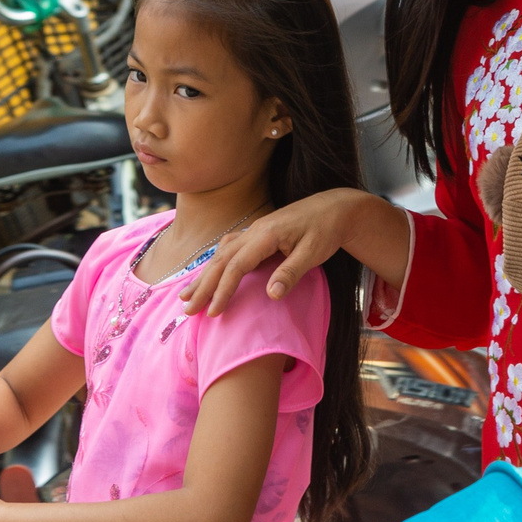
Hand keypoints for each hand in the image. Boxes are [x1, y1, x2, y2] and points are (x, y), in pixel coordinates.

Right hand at [182, 187, 376, 315]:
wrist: (334, 208)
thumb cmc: (326, 230)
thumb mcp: (314, 253)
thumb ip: (291, 272)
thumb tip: (271, 295)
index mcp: (266, 235)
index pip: (236, 266)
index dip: (223, 290)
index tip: (213, 313)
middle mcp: (254, 230)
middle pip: (220, 260)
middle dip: (202, 285)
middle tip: (186, 309)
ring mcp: (253, 230)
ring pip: (221, 254)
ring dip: (203, 275)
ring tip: (187, 295)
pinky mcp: (257, 232)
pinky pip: (229, 247)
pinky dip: (215, 262)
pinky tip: (209, 271)